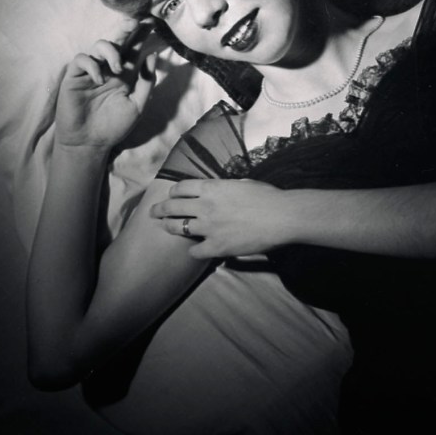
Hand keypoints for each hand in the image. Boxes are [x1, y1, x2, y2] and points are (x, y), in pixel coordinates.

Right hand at [54, 20, 160, 150]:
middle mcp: (109, 69)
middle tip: (135, 22)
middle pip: (117, 41)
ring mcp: (91, 71)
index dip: (141, 36)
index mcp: (125, 74)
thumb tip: (152, 55)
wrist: (91, 143)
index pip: (134, 50)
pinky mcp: (75, 77)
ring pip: (99, 46)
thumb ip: (145, 82)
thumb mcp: (137, 106)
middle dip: (126, 30)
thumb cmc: (114, 126)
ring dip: (111, 51)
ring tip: (119, 68)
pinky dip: (92, 65)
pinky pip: (82, 59)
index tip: (151, 23)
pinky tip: (99, 79)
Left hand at [149, 179, 291, 259]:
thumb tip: (220, 190)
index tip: (170, 195)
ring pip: (178, 228)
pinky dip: (194, 251)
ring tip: (167, 228)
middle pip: (172, 207)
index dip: (173, 192)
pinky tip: (195, 250)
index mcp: (211, 188)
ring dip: (170, 228)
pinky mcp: (216, 246)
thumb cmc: (267, 196)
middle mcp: (204, 206)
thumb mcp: (242, 184)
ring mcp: (208, 227)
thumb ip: (225, 188)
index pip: (180, 188)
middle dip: (160, 209)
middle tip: (154, 212)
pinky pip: (195, 251)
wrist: (281, 216)